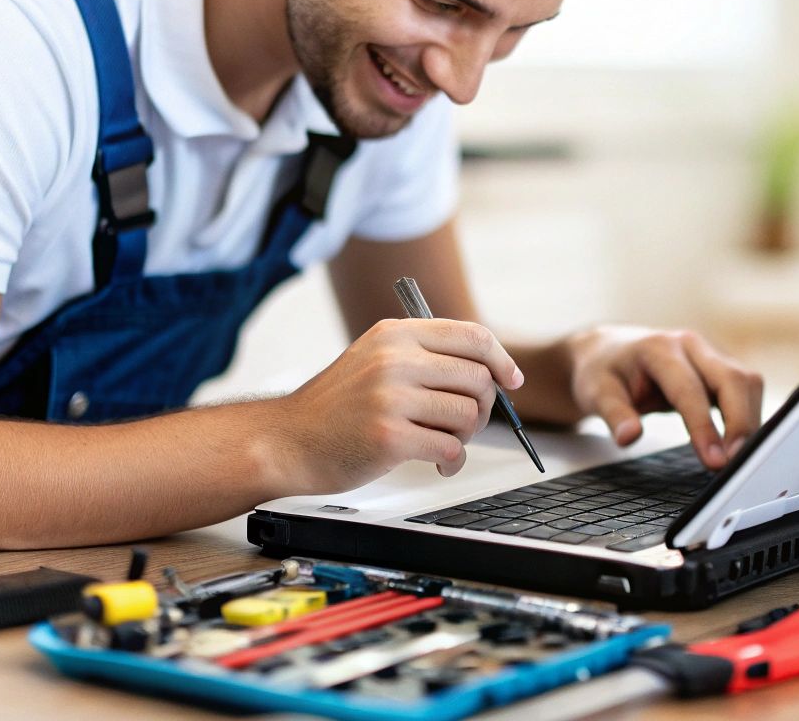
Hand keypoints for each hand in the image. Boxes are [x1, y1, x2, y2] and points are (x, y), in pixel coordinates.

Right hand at [277, 318, 521, 489]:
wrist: (287, 441)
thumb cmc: (337, 408)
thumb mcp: (375, 359)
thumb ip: (425, 356)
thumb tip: (492, 372)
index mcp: (396, 335)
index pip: (472, 336)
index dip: (500, 360)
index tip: (510, 381)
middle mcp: (394, 359)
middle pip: (477, 378)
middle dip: (483, 407)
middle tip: (463, 424)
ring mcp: (390, 397)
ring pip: (468, 415)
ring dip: (466, 437)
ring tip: (444, 443)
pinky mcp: (389, 437)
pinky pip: (450, 448)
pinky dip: (452, 462)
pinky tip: (437, 464)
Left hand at [566, 326, 763, 468]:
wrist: (608, 350)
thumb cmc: (603, 371)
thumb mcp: (595, 392)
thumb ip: (613, 415)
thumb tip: (629, 438)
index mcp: (659, 348)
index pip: (690, 389)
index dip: (705, 427)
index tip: (715, 462)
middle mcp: (691, 344)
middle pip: (733, 378)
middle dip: (741, 423)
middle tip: (734, 464)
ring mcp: (709, 353)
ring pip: (747, 382)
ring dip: (749, 420)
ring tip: (736, 458)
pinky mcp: (720, 367)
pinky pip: (746, 388)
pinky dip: (747, 416)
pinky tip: (739, 442)